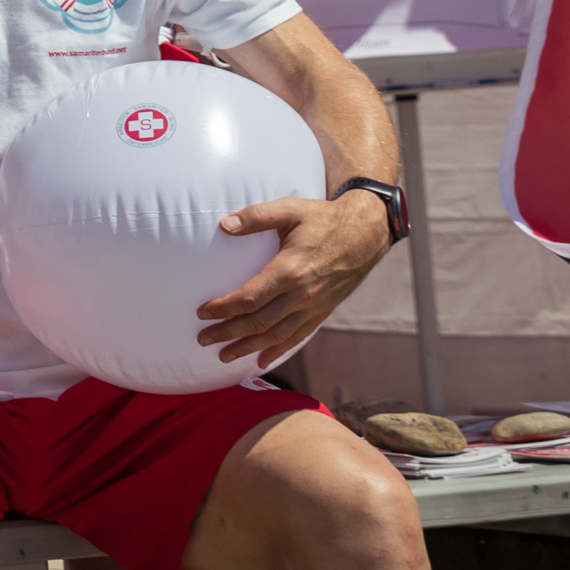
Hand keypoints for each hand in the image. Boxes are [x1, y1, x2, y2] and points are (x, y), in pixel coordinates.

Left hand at [203, 190, 394, 364]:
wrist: (367, 232)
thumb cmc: (323, 218)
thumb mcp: (289, 210)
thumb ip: (255, 217)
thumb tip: (223, 224)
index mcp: (289, 270)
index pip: (249, 298)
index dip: (223, 308)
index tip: (202, 313)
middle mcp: (302, 294)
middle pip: (258, 322)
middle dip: (228, 333)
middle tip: (203, 339)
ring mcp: (314, 306)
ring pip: (276, 335)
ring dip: (248, 347)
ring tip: (224, 357)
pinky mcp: (324, 310)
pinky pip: (298, 336)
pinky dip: (278, 349)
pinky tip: (262, 360)